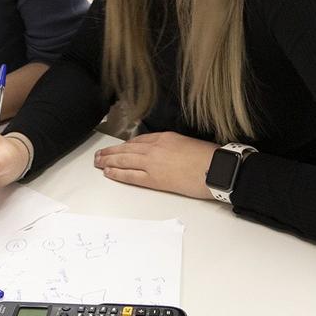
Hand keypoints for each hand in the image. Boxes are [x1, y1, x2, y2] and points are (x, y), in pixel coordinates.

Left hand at [92, 131, 215, 198]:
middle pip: (127, 149)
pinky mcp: (154, 178)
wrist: (216, 169)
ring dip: (108, 161)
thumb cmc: (210, 158)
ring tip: (98, 163)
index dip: (126, 146)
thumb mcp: (189, 143)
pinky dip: (118, 174)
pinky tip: (108, 173)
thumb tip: (170, 155)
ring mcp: (153, 162)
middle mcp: (155, 147)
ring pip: (124, 160)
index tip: (118, 148)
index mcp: (165, 137)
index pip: (139, 140)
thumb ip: (175, 147)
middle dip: (111, 152)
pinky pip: (130, 175)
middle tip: (99, 155)